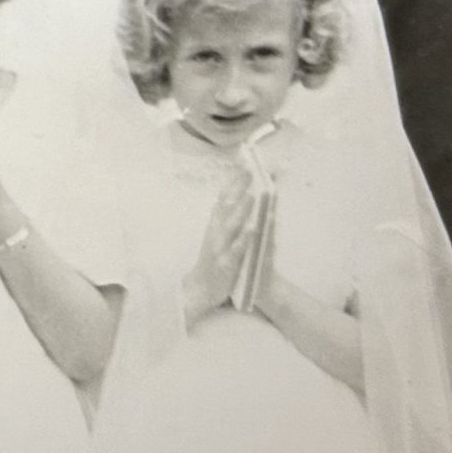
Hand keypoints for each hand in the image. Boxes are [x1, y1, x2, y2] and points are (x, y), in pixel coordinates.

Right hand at [184, 168, 265, 318]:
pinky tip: (252, 230)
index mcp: (215, 223)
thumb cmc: (215, 259)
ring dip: (241, 209)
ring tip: (252, 195)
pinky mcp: (224, 264)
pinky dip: (243, 239)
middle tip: (249, 170)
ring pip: (231, 225)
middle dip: (238, 187)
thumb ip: (229, 215)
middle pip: (227, 205)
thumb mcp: (219, 234)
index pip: (225, 196)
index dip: (234, 179)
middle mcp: (215, 231)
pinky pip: (235, 250)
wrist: (199, 290)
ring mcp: (219, 247)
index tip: (244, 162)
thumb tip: (242, 194)